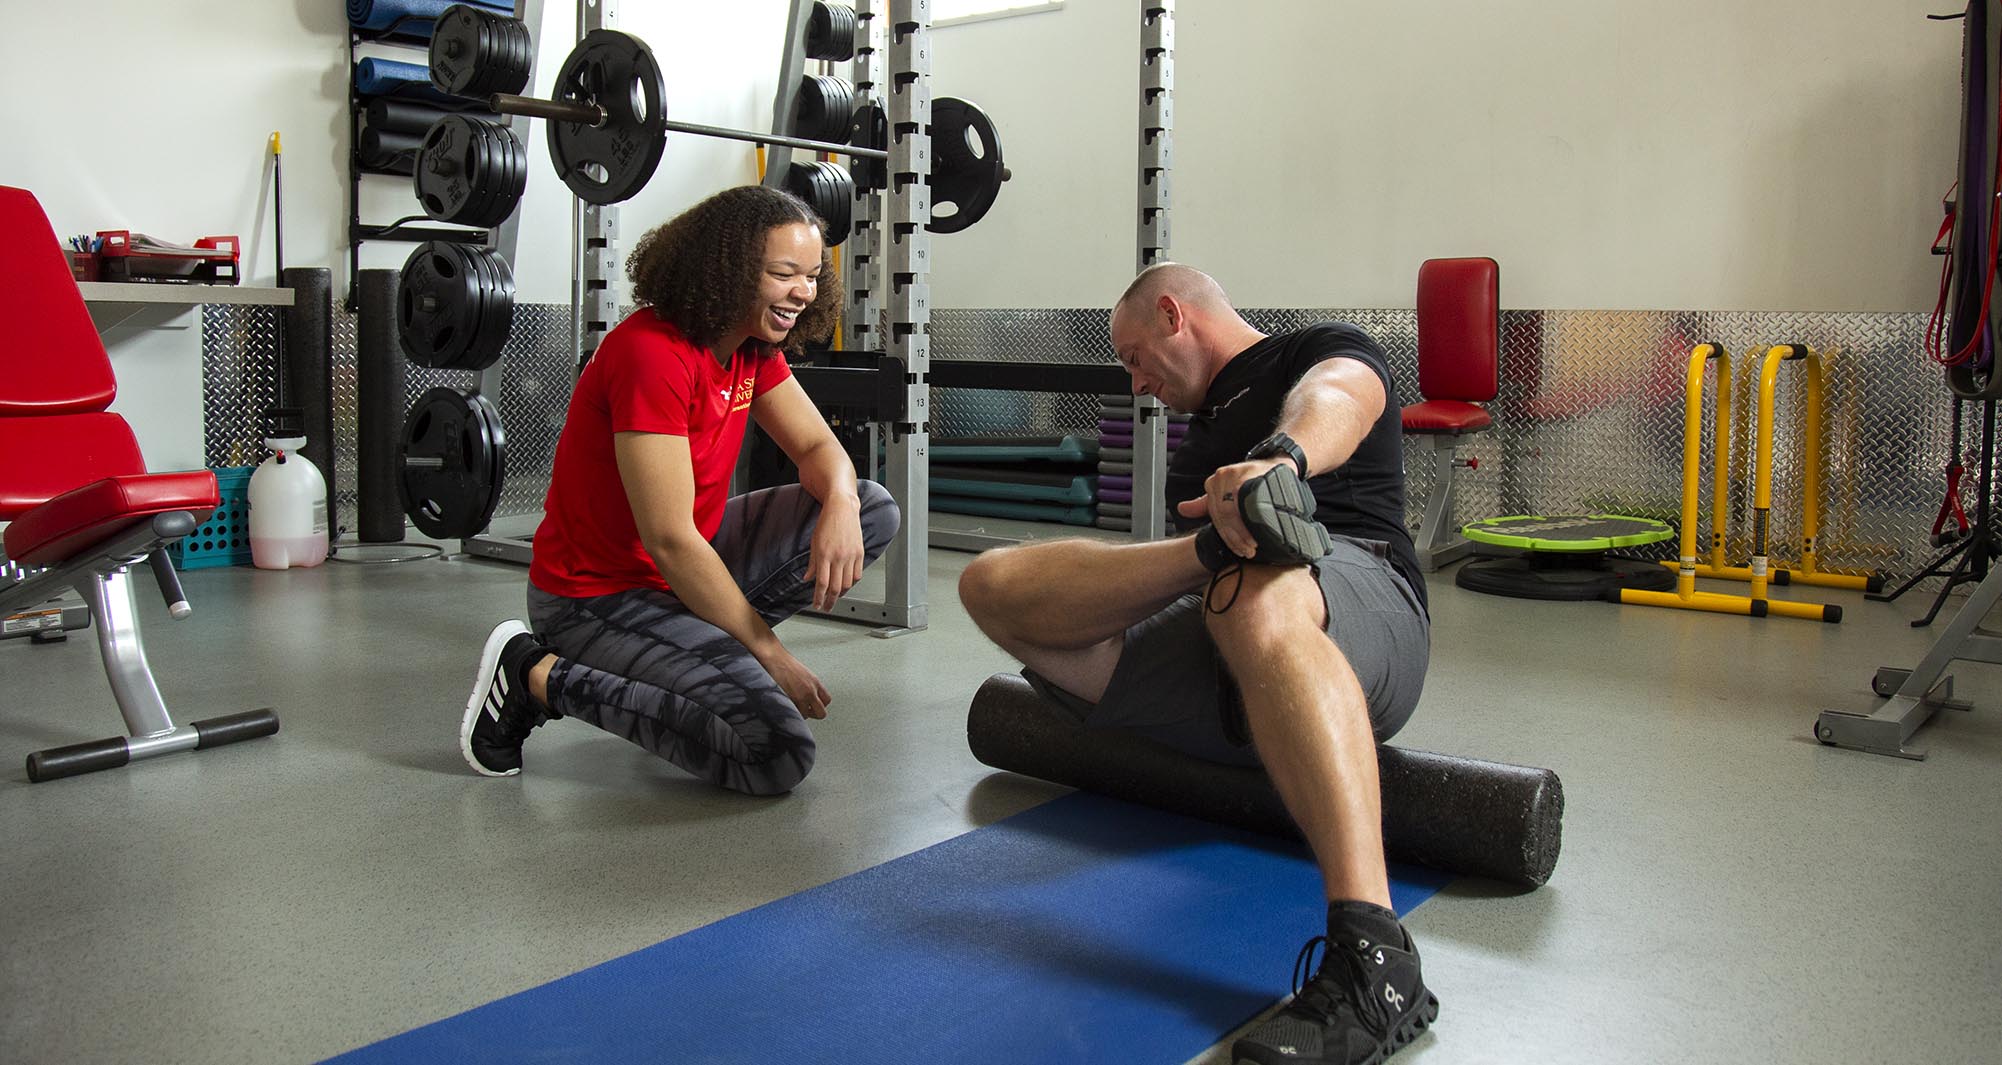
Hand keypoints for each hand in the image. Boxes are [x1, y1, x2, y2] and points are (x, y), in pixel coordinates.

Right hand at [757, 644, 832, 718]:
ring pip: (805, 716)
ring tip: (793, 707)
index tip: (814, 706)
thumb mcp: (804, 673)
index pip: (827, 701)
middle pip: (821, 713)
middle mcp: (810, 691)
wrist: (774, 658)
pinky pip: (793, 713)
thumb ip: (810, 686)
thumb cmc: (786, 663)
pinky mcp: (789, 700)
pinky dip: (790, 712)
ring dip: (799, 714)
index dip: (820, 705)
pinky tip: (786, 705)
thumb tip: (811, 698)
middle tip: (805, 711)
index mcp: (816, 683)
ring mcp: (800, 697)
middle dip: (813, 714)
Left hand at [807, 496, 865, 610]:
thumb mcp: (814, 543)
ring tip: (835, 596)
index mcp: (824, 554)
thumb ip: (812, 563)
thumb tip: (807, 578)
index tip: (817, 605)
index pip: (821, 583)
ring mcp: (850, 555)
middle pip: (836, 587)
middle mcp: (838, 557)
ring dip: (841, 593)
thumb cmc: (826, 523)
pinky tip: (846, 584)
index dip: (819, 598)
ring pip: (848, 583)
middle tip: (826, 607)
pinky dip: (851, 583)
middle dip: (830, 601)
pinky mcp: (860, 553)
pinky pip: (857, 574)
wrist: (842, 508)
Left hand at [1175, 457, 1288, 557]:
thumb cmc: (1253, 482)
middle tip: (1246, 550)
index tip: (1238, 550)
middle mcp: (1223, 476)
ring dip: (1242, 532)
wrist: (1278, 467)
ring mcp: (1238, 474)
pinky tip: (1257, 532)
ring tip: (1251, 546)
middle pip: (1223, 514)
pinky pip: (1247, 502)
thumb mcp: (1227, 493)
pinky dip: (1250, 521)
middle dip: (1235, 537)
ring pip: (1232, 510)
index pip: (1216, 515)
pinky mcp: (1252, 477)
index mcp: (1214, 481)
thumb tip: (1182, 509)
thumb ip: (1204, 504)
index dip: (1227, 535)